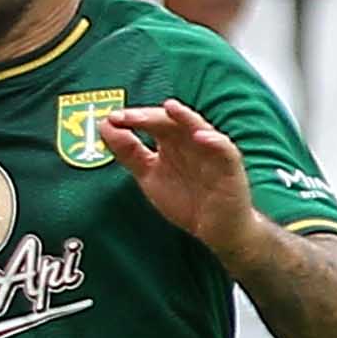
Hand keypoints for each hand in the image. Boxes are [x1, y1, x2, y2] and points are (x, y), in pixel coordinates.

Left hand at [92, 100, 255, 250]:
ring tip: (170, 108)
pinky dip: (214, 141)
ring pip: (200, 129)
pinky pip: (225, 151)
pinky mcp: (230, 167)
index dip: (133, 119)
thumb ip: (129, 153)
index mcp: (172, 142)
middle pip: (171, 122)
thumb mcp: (149, 175)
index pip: (152, 123)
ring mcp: (211, 153)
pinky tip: (200, 137)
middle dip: (149, 117)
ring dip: (185, 119)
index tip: (111, 119)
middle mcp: (191, 142)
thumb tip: (106, 127)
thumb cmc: (187, 199)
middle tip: (127, 116)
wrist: (215, 229)